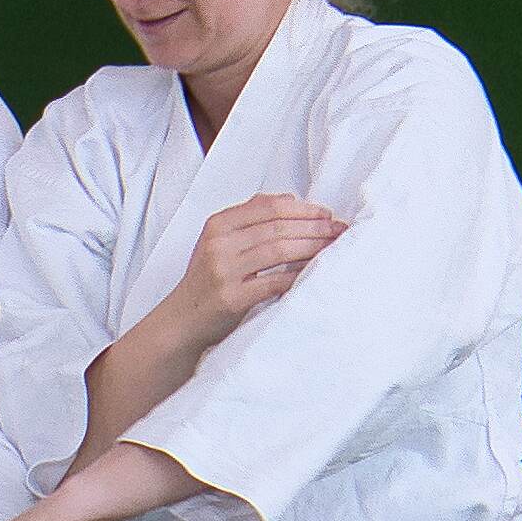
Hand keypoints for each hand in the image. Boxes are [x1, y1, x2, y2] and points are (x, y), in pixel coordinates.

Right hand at [179, 193, 343, 343]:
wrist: (181, 321)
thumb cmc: (207, 281)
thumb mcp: (220, 242)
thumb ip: (251, 218)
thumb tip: (291, 199)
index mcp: (218, 224)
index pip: (268, 206)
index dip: (303, 208)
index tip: (327, 214)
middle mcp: (219, 243)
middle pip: (278, 226)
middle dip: (315, 227)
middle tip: (339, 230)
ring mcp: (223, 270)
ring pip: (279, 250)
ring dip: (313, 248)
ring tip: (334, 248)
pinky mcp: (232, 298)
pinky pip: (275, 282)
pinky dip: (299, 275)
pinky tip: (315, 272)